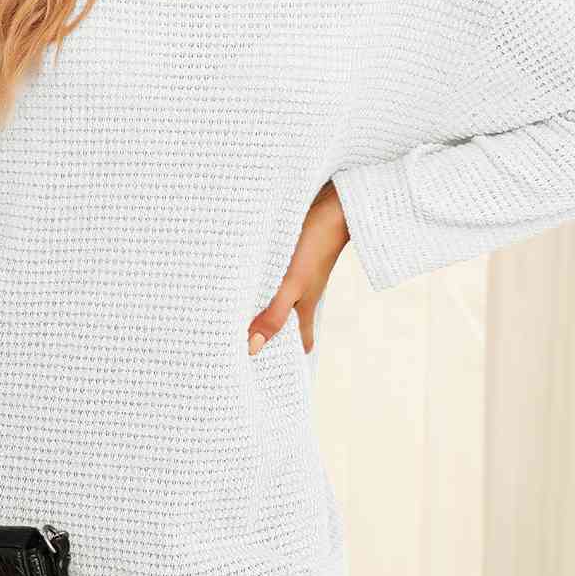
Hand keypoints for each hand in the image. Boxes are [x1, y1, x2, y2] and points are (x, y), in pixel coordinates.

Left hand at [247, 180, 349, 355]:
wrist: (332, 204)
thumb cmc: (313, 247)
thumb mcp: (291, 285)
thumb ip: (272, 316)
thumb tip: (251, 349)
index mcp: (304, 305)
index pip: (300, 339)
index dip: (290, 355)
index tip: (277, 371)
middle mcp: (301, 291)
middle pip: (287, 319)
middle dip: (272, 333)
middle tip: (251, 346)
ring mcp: (297, 272)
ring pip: (279, 296)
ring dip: (263, 305)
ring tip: (242, 314)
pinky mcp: (290, 253)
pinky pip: (273, 275)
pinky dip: (262, 281)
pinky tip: (248, 275)